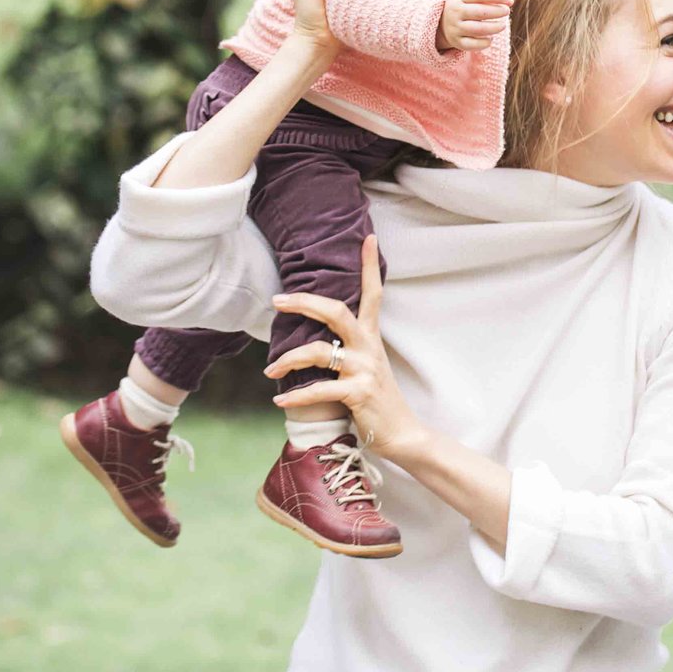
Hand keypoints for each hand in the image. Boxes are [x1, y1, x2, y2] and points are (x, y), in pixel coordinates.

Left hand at [268, 238, 424, 465]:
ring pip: (318, 351)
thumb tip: (314, 340)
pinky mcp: (358, 393)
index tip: (368, 237)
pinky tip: (279, 401)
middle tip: (278, 300)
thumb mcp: (365, 367)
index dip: (369, 266)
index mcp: (370, 339)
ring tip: (270, 369)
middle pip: (336, 312)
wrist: (402, 434)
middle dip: (305, 301)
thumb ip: (346, 350)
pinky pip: (318, 390)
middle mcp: (368, 348)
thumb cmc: (376, 400)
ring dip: (287, 359)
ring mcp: (364, 370)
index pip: (373, 294)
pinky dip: (295, 396)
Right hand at [438, 0, 512, 52]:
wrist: (442, 20)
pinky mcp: (456, 41)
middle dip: (496, 12)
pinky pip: (472, 45)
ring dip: (493, 28)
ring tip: (502, 25)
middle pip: (479, 12)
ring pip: (477, 29)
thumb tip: (511, 1)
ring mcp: (454, 27)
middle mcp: (454, 12)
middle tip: (506, 11)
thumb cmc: (465, 5)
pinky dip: (484, 43)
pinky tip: (491, 39)